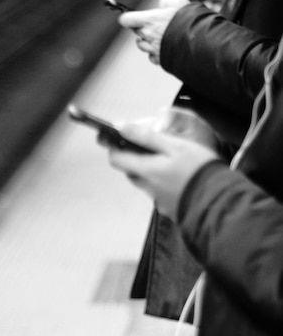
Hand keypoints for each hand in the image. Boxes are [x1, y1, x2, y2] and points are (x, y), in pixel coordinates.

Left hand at [105, 122, 219, 220]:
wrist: (221, 202)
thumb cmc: (199, 169)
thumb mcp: (174, 146)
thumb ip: (145, 136)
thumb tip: (120, 127)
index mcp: (146, 171)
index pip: (115, 159)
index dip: (114, 147)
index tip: (120, 139)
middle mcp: (147, 188)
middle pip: (130, 171)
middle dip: (135, 158)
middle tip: (150, 146)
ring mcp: (159, 200)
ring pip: (145, 182)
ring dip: (150, 171)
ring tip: (169, 160)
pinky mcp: (171, 208)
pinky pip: (160, 192)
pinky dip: (163, 183)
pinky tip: (180, 177)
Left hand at [118, 0, 188, 63]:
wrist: (200, 42)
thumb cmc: (190, 21)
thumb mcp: (179, 3)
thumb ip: (166, 2)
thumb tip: (161, 4)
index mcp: (149, 20)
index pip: (126, 20)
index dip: (128, 18)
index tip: (130, 17)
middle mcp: (148, 35)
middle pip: (137, 32)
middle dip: (144, 28)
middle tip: (157, 25)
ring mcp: (152, 48)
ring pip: (142, 45)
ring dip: (148, 41)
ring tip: (162, 37)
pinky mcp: (158, 59)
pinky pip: (151, 56)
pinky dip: (156, 53)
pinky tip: (166, 47)